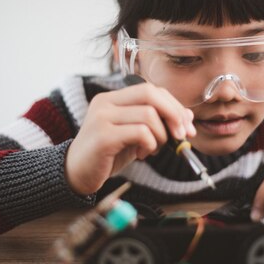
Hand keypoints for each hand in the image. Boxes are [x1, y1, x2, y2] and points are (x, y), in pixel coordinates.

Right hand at [65, 83, 195, 195]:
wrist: (76, 174)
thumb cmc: (107, 155)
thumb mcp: (133, 134)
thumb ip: (154, 122)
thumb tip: (186, 117)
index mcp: (113, 98)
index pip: (151, 89)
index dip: (174, 105)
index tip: (187, 125)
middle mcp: (106, 102)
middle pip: (151, 94)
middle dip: (174, 114)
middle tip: (182, 136)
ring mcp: (102, 117)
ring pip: (149, 115)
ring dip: (161, 135)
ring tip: (152, 149)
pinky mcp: (104, 136)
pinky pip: (141, 133)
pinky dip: (150, 145)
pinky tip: (142, 154)